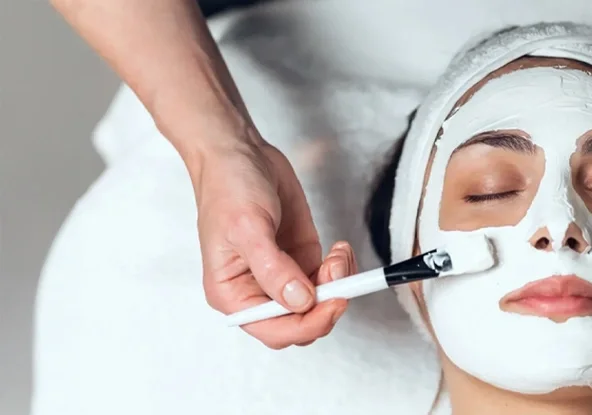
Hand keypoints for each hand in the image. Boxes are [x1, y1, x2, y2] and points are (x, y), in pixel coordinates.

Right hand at [194, 140, 349, 348]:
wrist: (241, 154)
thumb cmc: (229, 188)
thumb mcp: (248, 228)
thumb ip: (274, 269)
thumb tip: (300, 301)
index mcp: (233, 294)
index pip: (274, 331)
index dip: (307, 324)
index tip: (333, 301)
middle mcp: (258, 292)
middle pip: (301, 324)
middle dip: (326, 304)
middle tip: (339, 274)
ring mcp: (283, 277)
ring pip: (320, 304)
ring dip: (338, 283)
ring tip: (338, 254)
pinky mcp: (302, 259)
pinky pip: (329, 280)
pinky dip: (343, 269)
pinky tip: (340, 249)